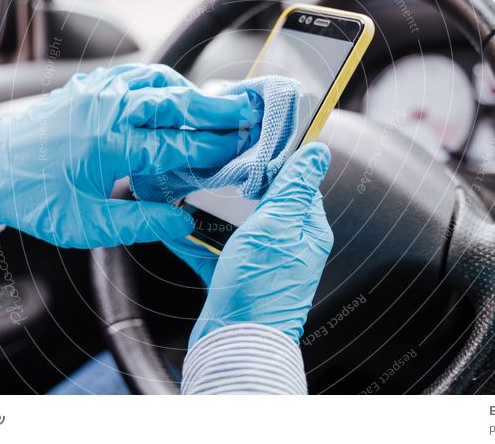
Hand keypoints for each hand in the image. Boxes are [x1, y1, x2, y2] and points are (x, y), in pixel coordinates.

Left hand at [0, 64, 261, 247]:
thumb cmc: (32, 198)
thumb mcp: (86, 225)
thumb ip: (140, 223)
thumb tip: (182, 222)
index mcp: (106, 143)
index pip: (175, 143)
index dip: (211, 148)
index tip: (238, 150)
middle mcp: (105, 109)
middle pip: (174, 102)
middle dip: (216, 110)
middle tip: (248, 113)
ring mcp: (96, 92)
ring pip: (157, 82)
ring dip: (191, 93)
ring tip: (219, 106)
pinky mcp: (89, 88)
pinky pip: (135, 75)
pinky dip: (163, 83)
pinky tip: (176, 93)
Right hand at [183, 143, 333, 346]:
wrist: (234, 347)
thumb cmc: (258, 291)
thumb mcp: (277, 226)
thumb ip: (294, 189)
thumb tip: (319, 152)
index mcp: (307, 231)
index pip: (298, 185)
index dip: (276, 165)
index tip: (252, 148)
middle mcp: (288, 247)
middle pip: (264, 203)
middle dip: (238, 187)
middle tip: (214, 169)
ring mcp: (261, 264)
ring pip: (236, 226)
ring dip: (212, 212)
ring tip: (189, 193)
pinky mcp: (236, 279)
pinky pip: (215, 250)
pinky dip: (196, 240)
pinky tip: (175, 228)